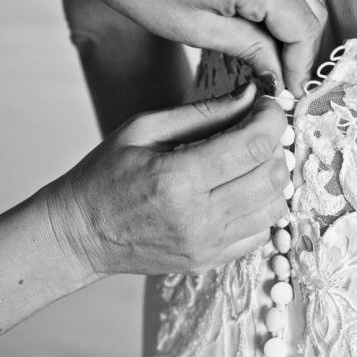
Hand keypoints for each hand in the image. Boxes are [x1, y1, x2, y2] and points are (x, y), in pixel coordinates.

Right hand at [45, 84, 289, 276]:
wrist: (80, 233)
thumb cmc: (105, 175)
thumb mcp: (144, 130)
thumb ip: (202, 112)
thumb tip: (250, 94)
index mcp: (176, 178)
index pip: (253, 145)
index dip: (271, 119)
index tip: (267, 105)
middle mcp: (197, 218)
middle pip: (271, 176)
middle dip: (276, 144)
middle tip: (259, 129)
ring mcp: (206, 245)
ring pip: (274, 206)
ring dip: (273, 176)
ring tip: (251, 160)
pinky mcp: (210, 261)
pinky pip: (260, 233)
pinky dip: (261, 206)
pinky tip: (240, 189)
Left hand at [58, 0, 326, 95]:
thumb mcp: (195, 30)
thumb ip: (248, 49)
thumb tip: (277, 74)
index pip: (304, 27)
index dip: (299, 65)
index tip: (286, 90)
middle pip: (311, 7)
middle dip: (299, 46)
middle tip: (278, 77)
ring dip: (288, 21)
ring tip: (263, 53)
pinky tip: (250, 19)